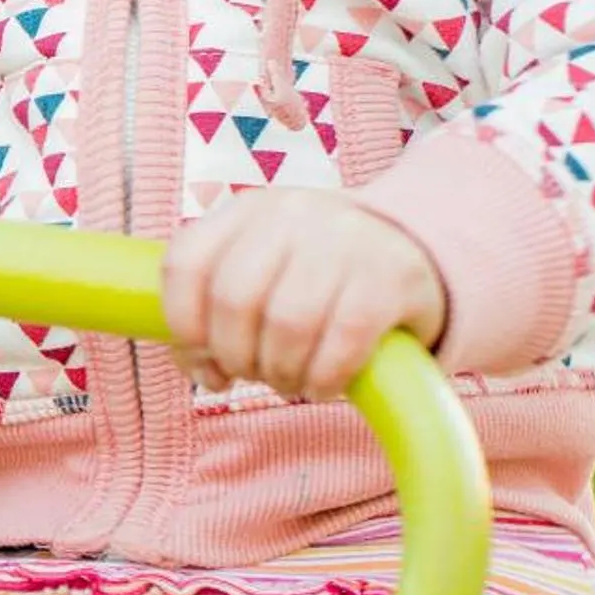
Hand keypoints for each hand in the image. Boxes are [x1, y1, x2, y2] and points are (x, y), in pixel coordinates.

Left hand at [160, 188, 445, 401]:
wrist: (411, 251)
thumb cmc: (317, 276)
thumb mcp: (264, 267)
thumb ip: (219, 308)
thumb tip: (205, 370)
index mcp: (247, 209)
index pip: (186, 264)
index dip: (184, 328)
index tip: (205, 362)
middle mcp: (292, 212)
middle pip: (234, 300)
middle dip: (237, 357)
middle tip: (257, 374)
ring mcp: (344, 239)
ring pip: (287, 324)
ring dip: (281, 373)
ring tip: (291, 381)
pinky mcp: (391, 276)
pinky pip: (342, 342)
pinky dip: (325, 378)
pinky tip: (325, 385)